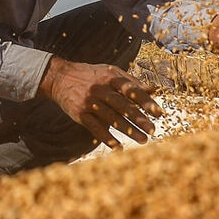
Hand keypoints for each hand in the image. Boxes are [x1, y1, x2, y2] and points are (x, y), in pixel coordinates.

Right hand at [39, 57, 164, 149]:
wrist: (59, 78)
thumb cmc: (90, 75)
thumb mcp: (110, 72)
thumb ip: (131, 81)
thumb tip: (153, 89)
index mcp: (110, 77)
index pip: (131, 90)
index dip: (145, 101)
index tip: (158, 112)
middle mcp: (100, 89)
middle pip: (123, 106)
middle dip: (139, 119)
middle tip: (152, 130)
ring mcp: (89, 102)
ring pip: (111, 119)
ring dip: (128, 131)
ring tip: (143, 140)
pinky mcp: (80, 114)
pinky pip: (95, 128)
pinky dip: (107, 138)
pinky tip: (119, 147)